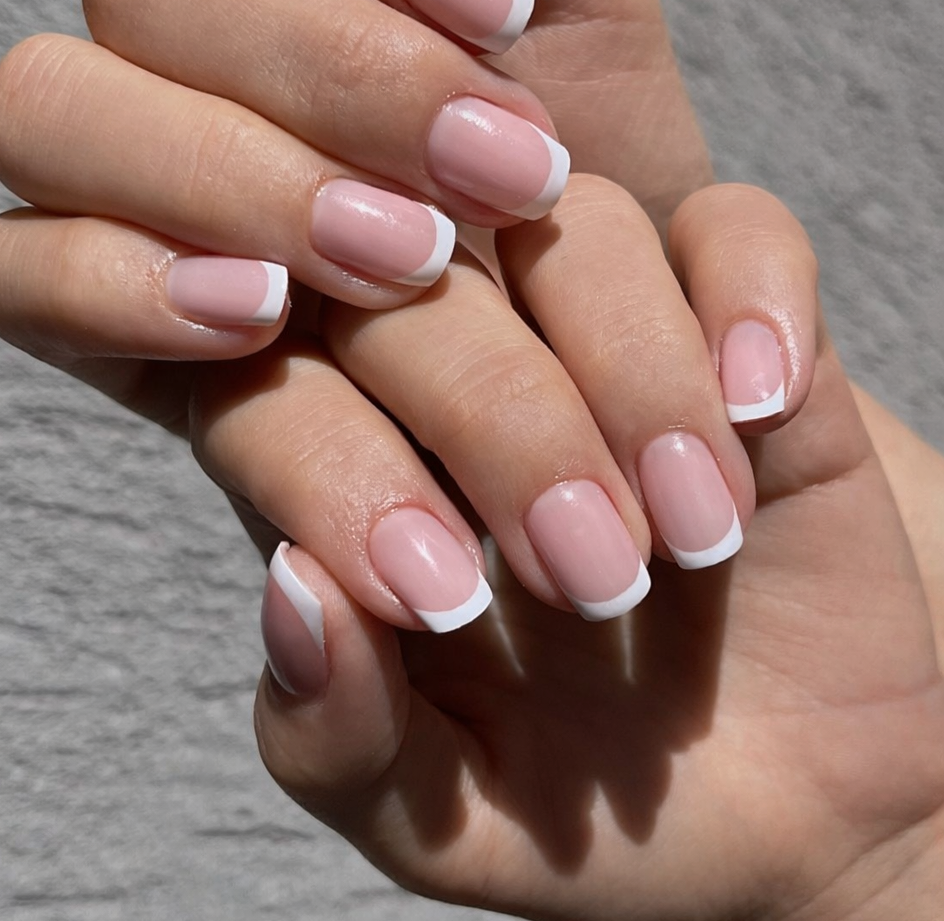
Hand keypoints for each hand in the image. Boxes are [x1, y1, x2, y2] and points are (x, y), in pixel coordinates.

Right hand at [0, 0, 710, 469]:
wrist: (609, 330)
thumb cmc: (589, 140)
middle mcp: (167, 24)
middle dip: (335, 67)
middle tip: (503, 167)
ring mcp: (113, 160)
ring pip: (50, 107)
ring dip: (241, 177)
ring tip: (415, 257)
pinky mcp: (86, 300)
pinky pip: (13, 271)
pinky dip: (129, 285)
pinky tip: (266, 316)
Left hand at [250, 183, 943, 920]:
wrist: (778, 810)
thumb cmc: (578, 802)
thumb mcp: (438, 816)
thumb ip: (337, 735)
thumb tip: (294, 594)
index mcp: (343, 465)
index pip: (265, 380)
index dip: (329, 463)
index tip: (444, 606)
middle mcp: (454, 364)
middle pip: (418, 278)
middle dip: (500, 420)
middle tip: (592, 578)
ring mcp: (598, 326)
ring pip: (575, 226)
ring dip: (632, 372)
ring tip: (697, 531)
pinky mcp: (737, 320)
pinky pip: (738, 228)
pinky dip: (751, 297)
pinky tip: (762, 409)